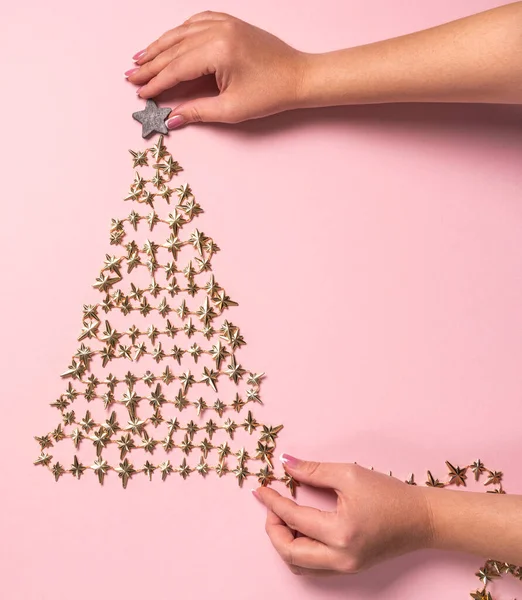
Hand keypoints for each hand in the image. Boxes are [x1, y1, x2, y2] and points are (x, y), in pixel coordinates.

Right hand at [125, 12, 307, 126]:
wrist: (299, 77)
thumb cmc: (270, 94)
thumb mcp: (231, 109)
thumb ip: (197, 111)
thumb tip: (171, 118)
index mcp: (218, 50)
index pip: (177, 68)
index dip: (156, 82)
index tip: (141, 93)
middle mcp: (218, 30)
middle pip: (175, 48)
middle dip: (151, 64)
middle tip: (131, 77)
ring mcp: (224, 23)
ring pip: (182, 32)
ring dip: (160, 46)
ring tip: (141, 59)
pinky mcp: (231, 23)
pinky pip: (197, 22)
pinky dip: (180, 32)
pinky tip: (169, 40)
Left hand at [255, 455, 433, 574]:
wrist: (421, 518)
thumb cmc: (389, 494)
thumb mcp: (349, 474)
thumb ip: (313, 470)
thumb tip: (286, 464)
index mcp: (340, 533)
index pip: (294, 519)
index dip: (273, 502)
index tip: (261, 489)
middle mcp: (341, 557)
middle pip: (290, 553)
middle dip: (272, 528)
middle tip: (270, 505)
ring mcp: (345, 567)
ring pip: (299, 564)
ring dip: (284, 541)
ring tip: (284, 515)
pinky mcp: (349, 568)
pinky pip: (313, 566)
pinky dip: (299, 549)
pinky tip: (300, 527)